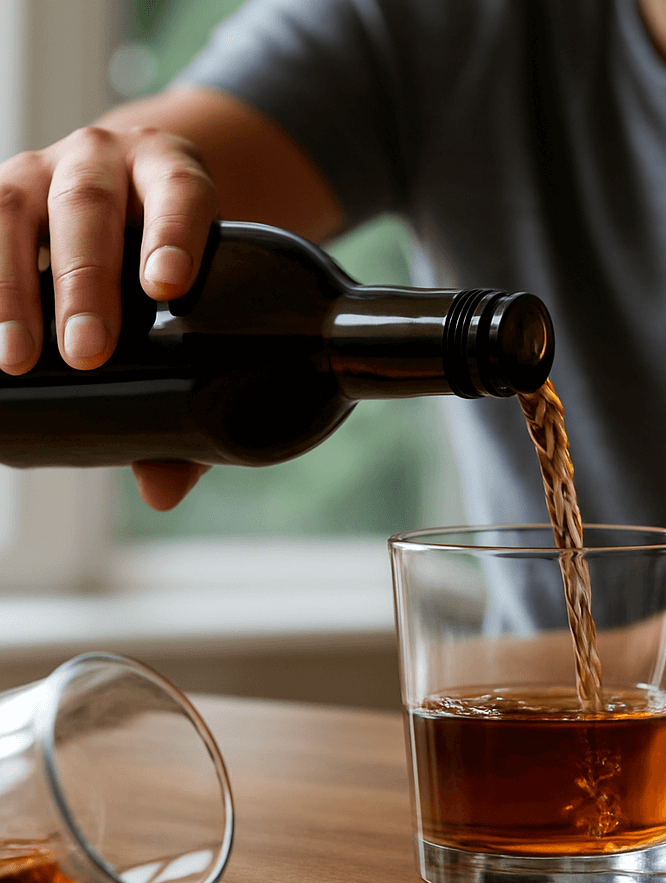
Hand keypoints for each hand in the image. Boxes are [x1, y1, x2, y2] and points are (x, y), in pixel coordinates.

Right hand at [0, 123, 218, 507]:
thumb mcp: (197, 301)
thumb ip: (190, 389)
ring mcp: (38, 168)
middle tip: (87, 353)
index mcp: (171, 172)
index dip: (174, 236)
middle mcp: (102, 158)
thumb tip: (163, 491)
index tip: (168, 289)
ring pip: (13, 209)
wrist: (130, 189)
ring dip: (11, 286)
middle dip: (84, 281)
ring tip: (13, 360)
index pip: (180, 194)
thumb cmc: (173, 261)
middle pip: (89, 206)